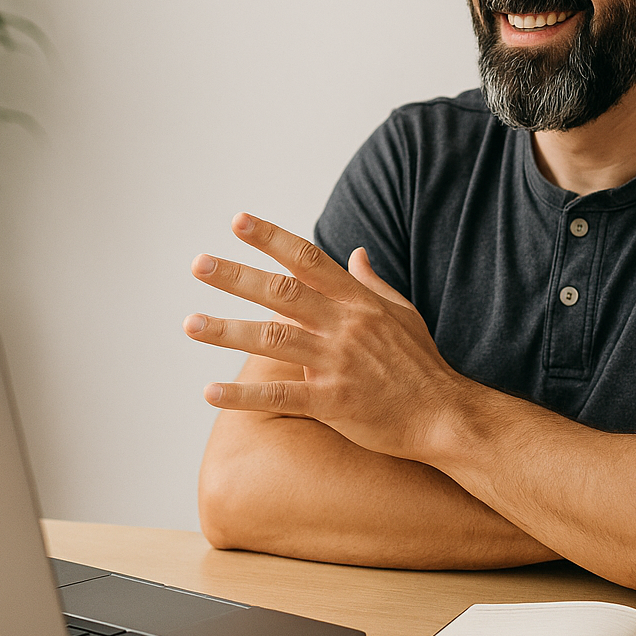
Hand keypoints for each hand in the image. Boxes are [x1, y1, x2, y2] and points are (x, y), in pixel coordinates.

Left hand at [184, 213, 469, 459]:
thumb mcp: (403, 313)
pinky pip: (281, 396)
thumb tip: (356, 253)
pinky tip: (210, 391)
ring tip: (190, 323)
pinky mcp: (335, 402)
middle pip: (281, 292)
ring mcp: (338, 363)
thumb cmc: (423, 365)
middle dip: (236, 276)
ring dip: (227, 331)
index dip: (271, 238)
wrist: (445, 414)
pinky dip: (243, 394)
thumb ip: (371, 282)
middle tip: (198, 264)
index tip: (237, 222)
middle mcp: (345, 325)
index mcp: (357, 301)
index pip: (308, 260)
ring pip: (273, 339)